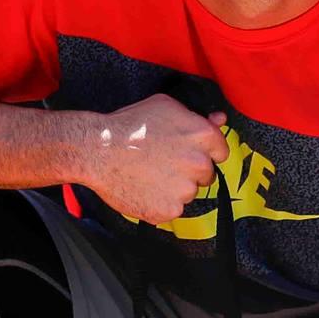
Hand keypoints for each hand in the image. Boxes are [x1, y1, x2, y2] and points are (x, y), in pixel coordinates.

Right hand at [73, 94, 229, 224]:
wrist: (98, 150)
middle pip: (206, 175)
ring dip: (174, 188)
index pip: (221, 151)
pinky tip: (143, 189)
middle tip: (163, 164)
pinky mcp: (170, 210)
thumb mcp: (165, 107)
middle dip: (190, 172)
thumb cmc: (128, 125)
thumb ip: (197, 117)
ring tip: (148, 175)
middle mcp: (199, 163)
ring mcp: (185, 190)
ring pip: (188, 193)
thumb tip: (220, 120)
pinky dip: (160, 203)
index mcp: (203, 136)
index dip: (204, 153)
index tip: (188, 154)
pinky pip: (172, 209)